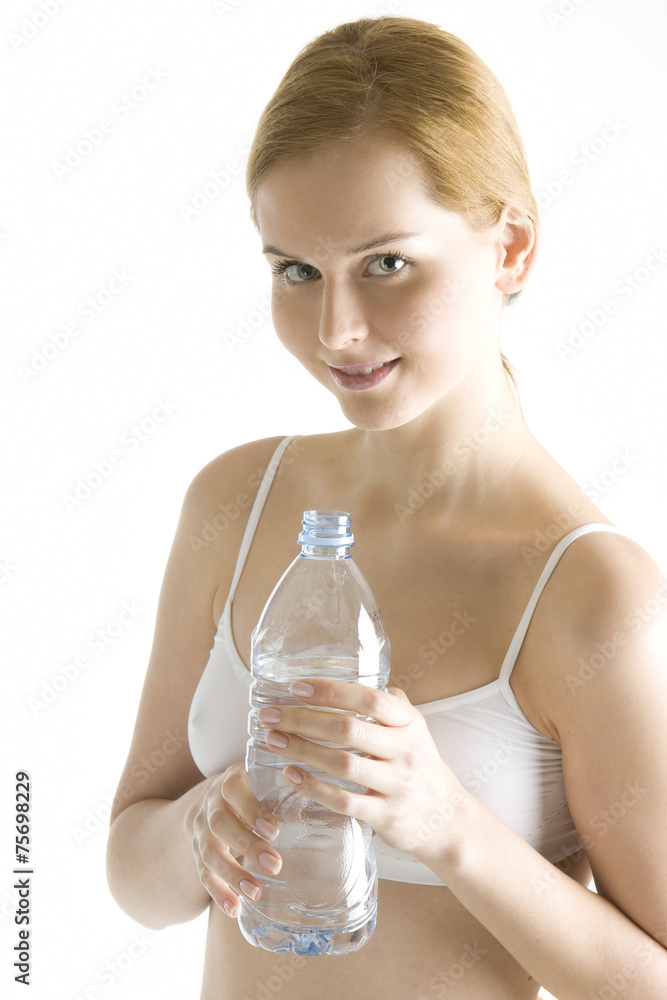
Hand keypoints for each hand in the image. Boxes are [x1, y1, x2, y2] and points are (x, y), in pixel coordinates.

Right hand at [191, 763, 282, 917]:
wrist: (212, 799)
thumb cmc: (252, 789)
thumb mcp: (264, 780)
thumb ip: (289, 790)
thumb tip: (334, 810)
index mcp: (230, 781)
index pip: (234, 790)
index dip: (251, 810)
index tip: (274, 830)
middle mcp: (211, 805)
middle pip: (220, 824)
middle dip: (247, 845)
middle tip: (275, 865)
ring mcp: (201, 830)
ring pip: (209, 852)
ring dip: (232, 874)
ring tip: (256, 893)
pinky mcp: (197, 853)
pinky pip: (203, 874)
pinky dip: (218, 892)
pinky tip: (235, 909)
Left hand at [257, 680, 472, 870]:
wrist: (446, 819)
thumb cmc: (420, 766)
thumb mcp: (414, 729)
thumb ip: (388, 704)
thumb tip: (351, 678)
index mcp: (409, 722)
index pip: (368, 699)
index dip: (330, 691)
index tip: (296, 688)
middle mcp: (405, 750)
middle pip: (348, 729)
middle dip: (303, 720)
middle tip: (270, 716)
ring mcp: (397, 784)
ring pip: (342, 764)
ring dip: (302, 750)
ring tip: (274, 741)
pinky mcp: (387, 815)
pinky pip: (345, 801)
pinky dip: (314, 788)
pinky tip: (292, 776)